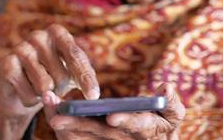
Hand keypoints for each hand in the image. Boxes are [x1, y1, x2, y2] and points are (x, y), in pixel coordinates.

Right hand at [0, 24, 99, 139]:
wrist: (22, 90)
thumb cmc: (53, 77)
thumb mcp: (73, 74)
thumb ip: (83, 79)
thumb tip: (92, 96)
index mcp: (58, 33)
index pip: (76, 56)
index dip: (85, 78)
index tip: (93, 96)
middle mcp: (38, 36)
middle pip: (61, 75)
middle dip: (61, 89)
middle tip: (53, 85)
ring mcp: (21, 48)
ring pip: (45, 86)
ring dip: (46, 96)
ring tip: (39, 88)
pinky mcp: (5, 64)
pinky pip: (28, 94)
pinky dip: (31, 100)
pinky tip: (25, 91)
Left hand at [44, 83, 184, 139]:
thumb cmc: (164, 122)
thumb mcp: (173, 113)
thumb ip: (170, 102)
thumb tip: (166, 88)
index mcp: (146, 129)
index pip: (136, 125)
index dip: (126, 120)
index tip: (112, 116)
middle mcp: (124, 138)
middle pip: (100, 132)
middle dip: (79, 123)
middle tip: (58, 114)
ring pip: (85, 135)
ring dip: (66, 123)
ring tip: (50, 106)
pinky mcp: (97, 139)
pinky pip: (79, 137)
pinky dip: (65, 128)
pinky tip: (51, 113)